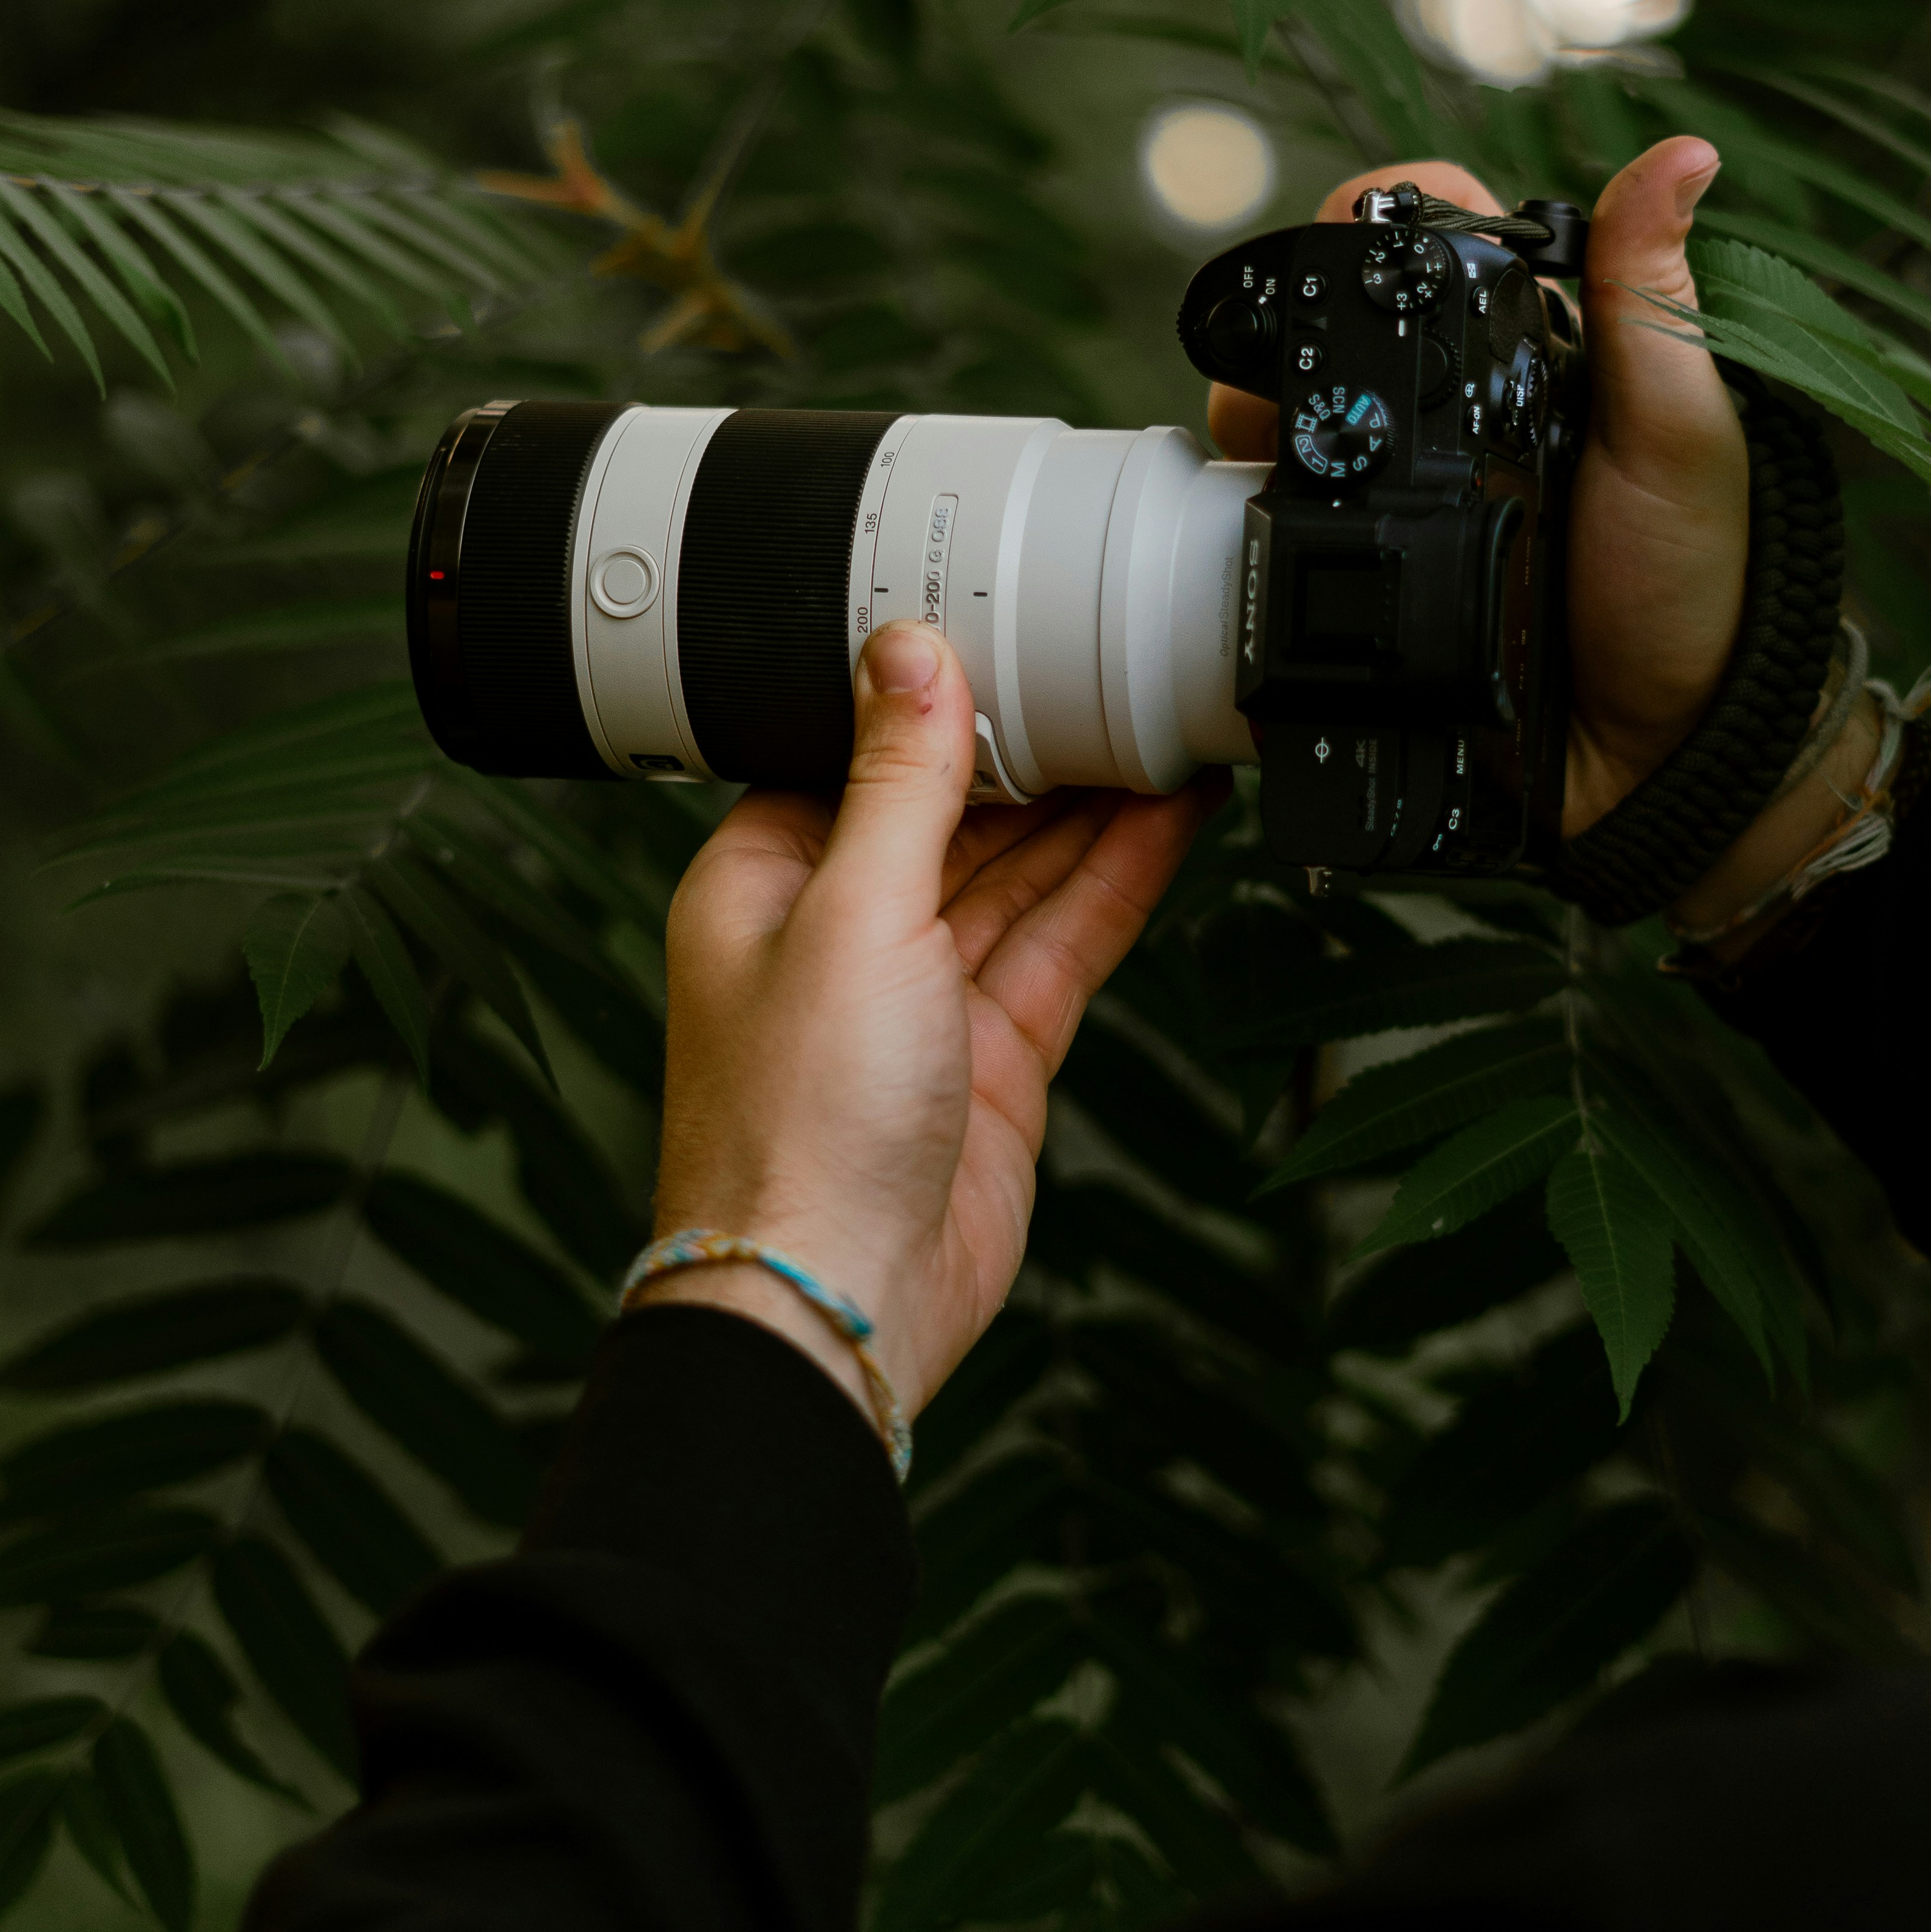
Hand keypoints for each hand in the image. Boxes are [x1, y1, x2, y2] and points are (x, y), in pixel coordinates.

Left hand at [648, 624, 1214, 1426]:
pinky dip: (1114, 885)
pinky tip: (1167, 824)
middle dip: (1030, 751)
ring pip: (1017, 877)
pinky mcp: (989, 1058)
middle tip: (1113, 668)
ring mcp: (920, 1001)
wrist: (837, 1298)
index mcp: (763, 885)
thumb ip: (898, 782)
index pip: (853, 759)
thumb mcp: (851, 912)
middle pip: (948, 812)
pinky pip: (1060, 947)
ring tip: (1164, 726)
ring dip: (1089, 810)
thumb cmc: (797, 1128)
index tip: (1006, 633)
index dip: (934, 701)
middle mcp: (838, 936)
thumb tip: (907, 655)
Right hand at [1205, 136, 1750, 842]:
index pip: (1440, 243)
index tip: (1358, 225)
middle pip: (1335, 327)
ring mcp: (1397, 503)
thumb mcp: (1681, 437)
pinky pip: (1276, 537)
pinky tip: (1230, 519)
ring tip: (1251, 441)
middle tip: (1285, 365)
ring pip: (1286, 425)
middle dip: (1285, 325)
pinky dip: (1238, 521)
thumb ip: (1655, 303)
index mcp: (1534, 357)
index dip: (1382, 215)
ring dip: (1248, 419)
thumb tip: (1687, 152)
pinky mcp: (1355, 585)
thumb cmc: (1691, 589)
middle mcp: (1456, 418)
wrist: (1654, 763)